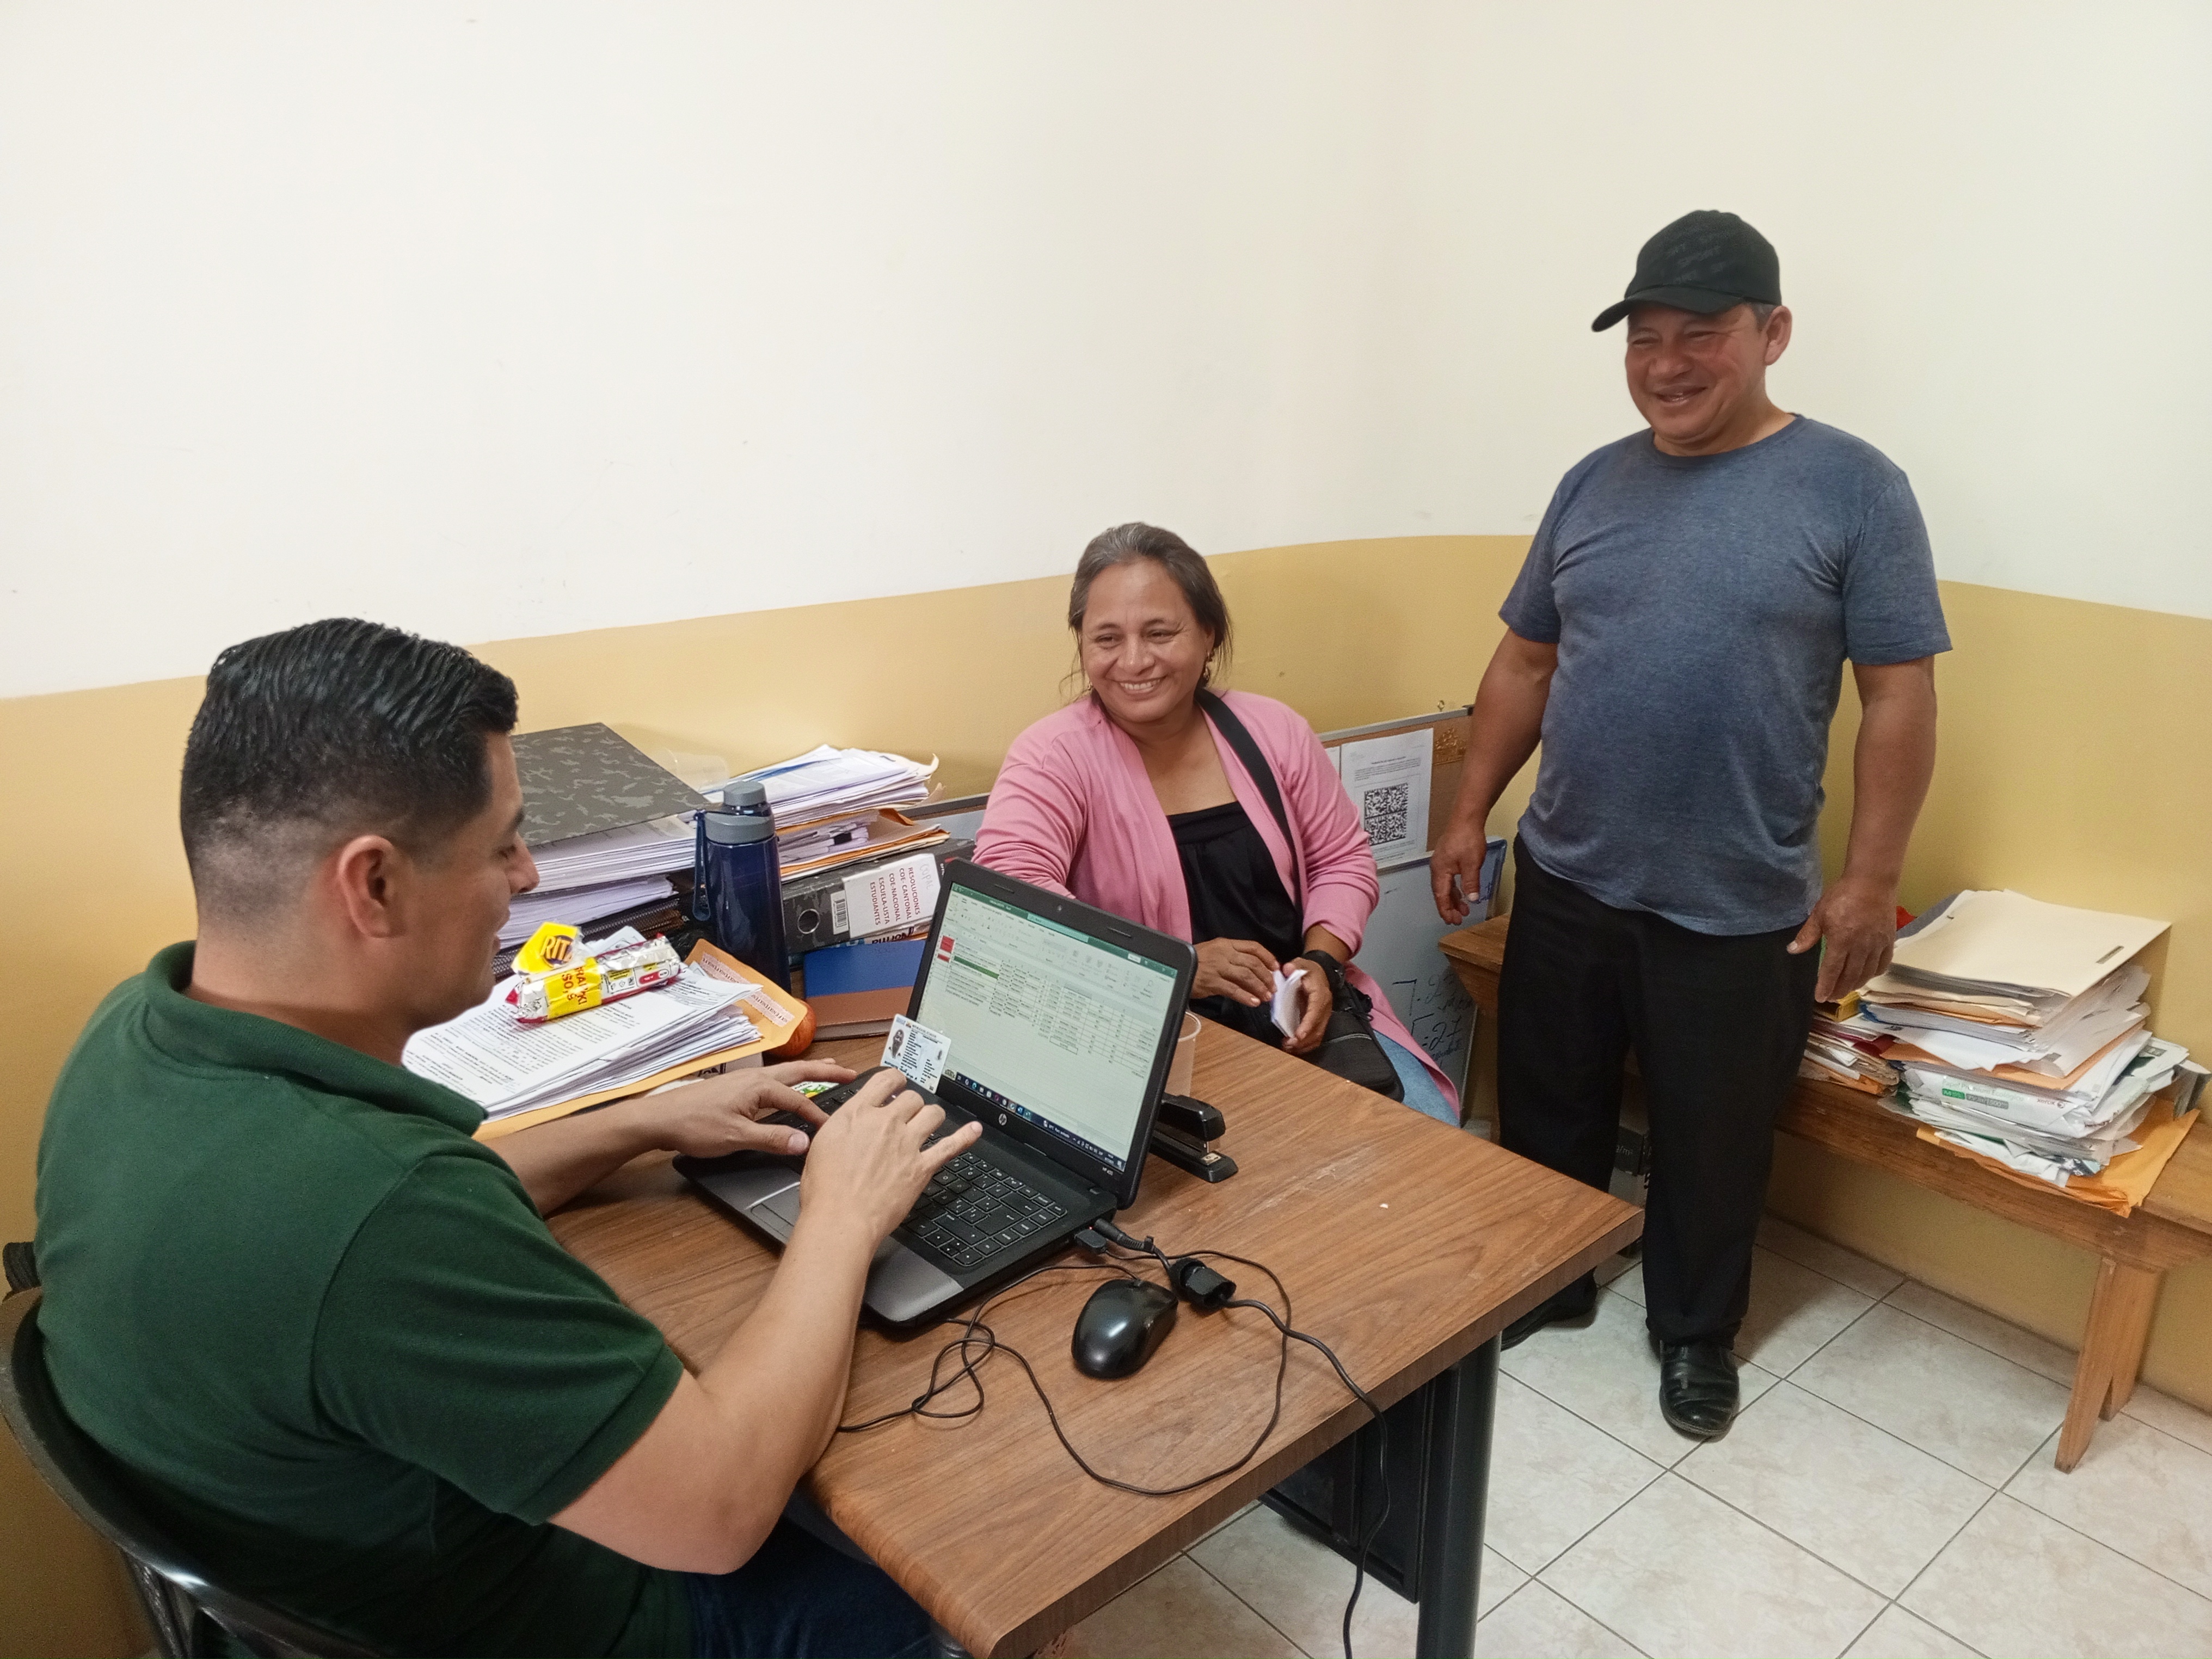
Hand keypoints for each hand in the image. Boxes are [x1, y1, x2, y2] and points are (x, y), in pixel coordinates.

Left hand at [641, 1060, 855, 1159]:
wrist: (659, 1119)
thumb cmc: (695, 1126)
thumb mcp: (736, 1137)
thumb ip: (773, 1139)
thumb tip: (805, 1142)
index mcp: (759, 1087)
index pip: (798, 1101)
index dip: (817, 1116)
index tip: (834, 1129)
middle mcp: (754, 1078)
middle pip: (797, 1072)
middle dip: (824, 1071)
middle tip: (849, 1072)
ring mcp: (743, 1080)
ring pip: (783, 1074)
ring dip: (807, 1071)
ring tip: (827, 1068)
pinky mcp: (733, 1087)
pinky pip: (771, 1080)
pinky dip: (788, 1080)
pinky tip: (786, 1086)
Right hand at [799, 1068, 980, 1242]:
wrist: (841, 1218)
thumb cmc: (825, 1189)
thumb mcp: (822, 1143)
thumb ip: (841, 1125)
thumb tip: (851, 1119)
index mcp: (858, 1113)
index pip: (885, 1080)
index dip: (895, 1081)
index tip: (897, 1086)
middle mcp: (886, 1123)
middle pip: (912, 1098)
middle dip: (911, 1104)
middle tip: (907, 1115)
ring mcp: (907, 1144)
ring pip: (933, 1114)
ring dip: (932, 1116)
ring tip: (928, 1122)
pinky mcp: (921, 1168)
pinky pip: (950, 1146)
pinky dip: (965, 1137)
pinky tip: (974, 1130)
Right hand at [1194, 937, 1278, 1006]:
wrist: (1176, 966)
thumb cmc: (1195, 962)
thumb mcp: (1214, 952)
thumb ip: (1232, 957)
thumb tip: (1253, 970)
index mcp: (1226, 944)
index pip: (1253, 947)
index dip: (1268, 957)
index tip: (1275, 968)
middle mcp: (1224, 953)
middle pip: (1253, 963)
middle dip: (1266, 977)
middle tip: (1272, 988)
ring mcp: (1218, 967)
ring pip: (1246, 976)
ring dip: (1259, 987)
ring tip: (1266, 997)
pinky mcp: (1212, 982)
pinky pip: (1233, 990)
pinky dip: (1246, 997)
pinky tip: (1253, 1002)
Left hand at [1280, 957, 1331, 1053]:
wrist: (1320, 973)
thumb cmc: (1309, 971)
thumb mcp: (1301, 964)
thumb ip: (1294, 966)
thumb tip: (1286, 969)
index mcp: (1320, 994)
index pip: (1315, 1012)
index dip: (1307, 1025)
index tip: (1298, 1035)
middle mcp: (1325, 1007)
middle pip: (1317, 1028)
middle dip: (1303, 1039)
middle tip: (1287, 1044)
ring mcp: (1324, 1016)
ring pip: (1318, 1035)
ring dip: (1304, 1044)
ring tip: (1288, 1047)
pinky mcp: (1320, 1021)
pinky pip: (1316, 1036)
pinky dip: (1306, 1044)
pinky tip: (1294, 1047)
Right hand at [1430, 820, 1488, 924]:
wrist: (1467, 818)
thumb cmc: (1467, 838)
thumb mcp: (1472, 864)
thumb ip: (1470, 883)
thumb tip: (1471, 899)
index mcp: (1440, 871)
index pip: (1441, 896)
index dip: (1446, 910)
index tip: (1452, 921)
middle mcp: (1437, 867)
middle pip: (1440, 893)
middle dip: (1449, 907)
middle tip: (1458, 919)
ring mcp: (1441, 862)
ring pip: (1445, 886)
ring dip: (1453, 898)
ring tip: (1463, 908)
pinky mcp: (1447, 857)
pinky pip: (1448, 878)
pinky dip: (1454, 888)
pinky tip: (1461, 891)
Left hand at [1789, 875, 1898, 1002]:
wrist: (1872, 882)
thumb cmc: (1842, 895)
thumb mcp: (1820, 913)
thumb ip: (1808, 935)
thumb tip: (1792, 950)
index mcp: (1842, 940)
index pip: (1832, 970)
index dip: (1826, 986)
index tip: (1820, 997)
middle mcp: (1861, 946)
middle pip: (1850, 976)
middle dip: (1840, 989)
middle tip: (1832, 997)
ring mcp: (1877, 944)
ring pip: (1867, 973)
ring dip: (1856, 984)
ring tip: (1847, 989)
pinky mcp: (1889, 940)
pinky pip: (1883, 963)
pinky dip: (1874, 973)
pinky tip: (1866, 975)